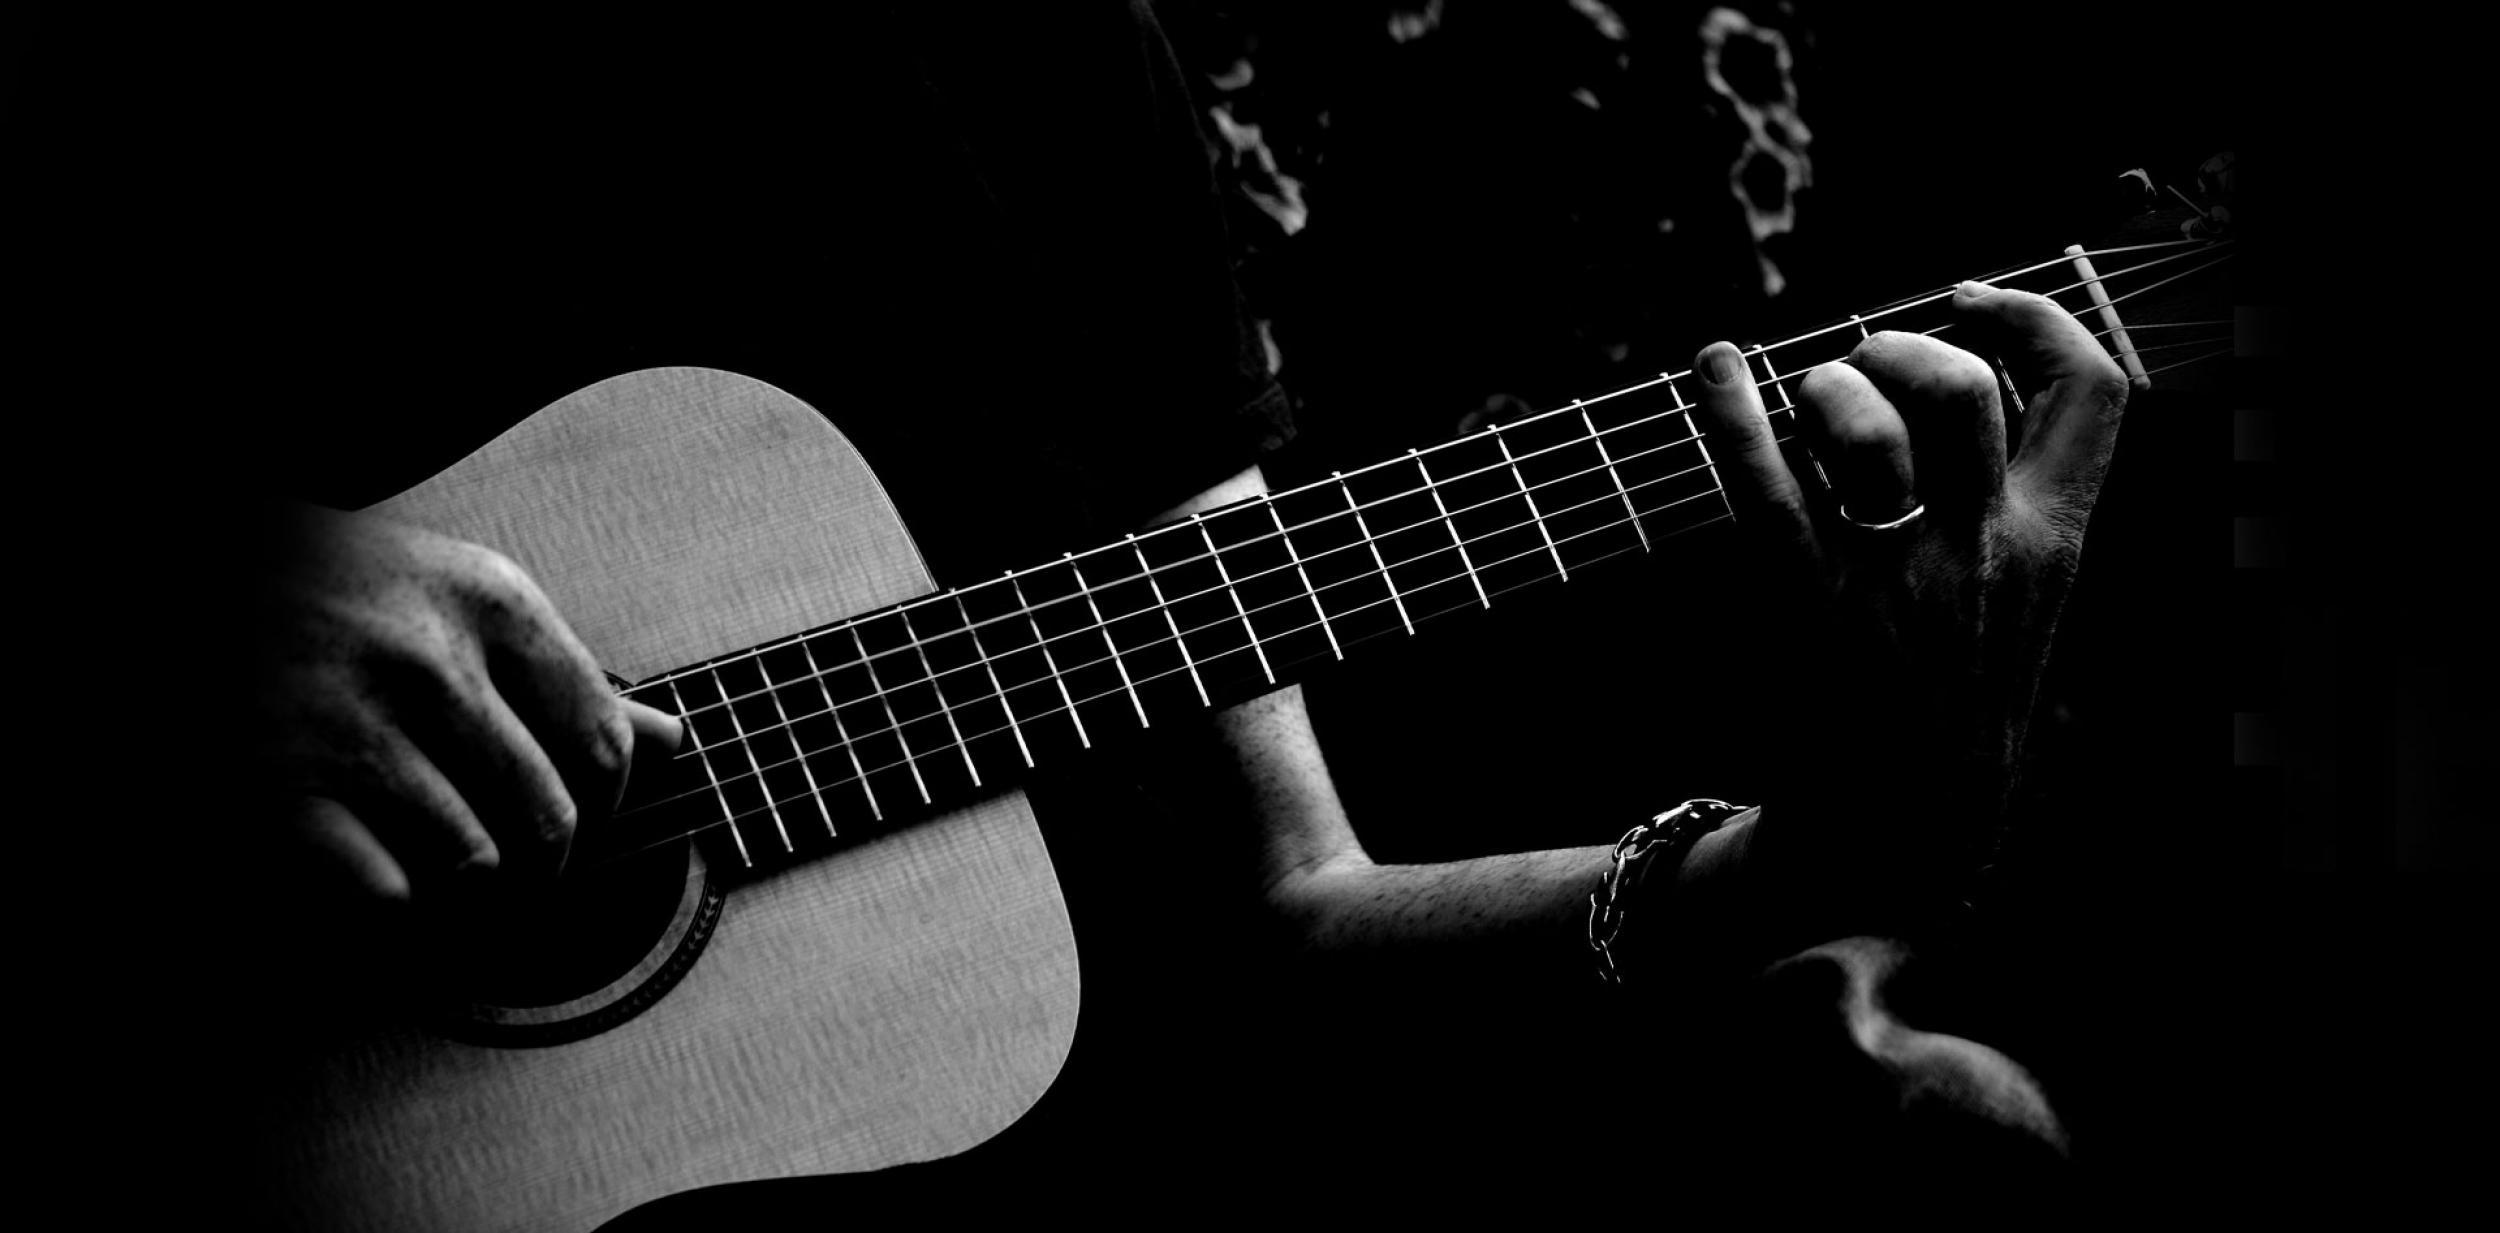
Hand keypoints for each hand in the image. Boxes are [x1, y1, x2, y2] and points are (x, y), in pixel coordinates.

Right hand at [248, 504, 680, 903]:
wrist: (188, 574)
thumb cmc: (325, 591)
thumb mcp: (451, 597)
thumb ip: (557, 672)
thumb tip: (672, 741)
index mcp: (488, 601)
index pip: (602, 745)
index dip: (601, 808)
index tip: (570, 822)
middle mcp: (427, 658)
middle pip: (550, 821)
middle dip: (535, 871)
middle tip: (501, 875)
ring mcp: (350, 725)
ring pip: (475, 866)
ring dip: (459, 894)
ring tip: (428, 873)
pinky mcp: (275, 791)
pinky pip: (388, 898)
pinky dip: (385, 911)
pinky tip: (364, 881)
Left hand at [1688, 282, 2128, 910]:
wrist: (1902, 830)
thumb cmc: (1951, 691)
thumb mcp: (2023, 595)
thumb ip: (2012, 496)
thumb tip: (1951, 368)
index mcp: (2052, 545)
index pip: (2092, 392)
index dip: (2032, 317)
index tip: (1966, 300)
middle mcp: (1982, 557)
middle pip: (1962, 392)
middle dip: (1900, 348)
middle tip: (1858, 364)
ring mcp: (1895, 584)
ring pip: (1869, 432)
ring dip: (1823, 386)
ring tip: (1801, 400)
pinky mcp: (1807, 611)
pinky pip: (1766, 490)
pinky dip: (1729, 413)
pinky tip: (1707, 368)